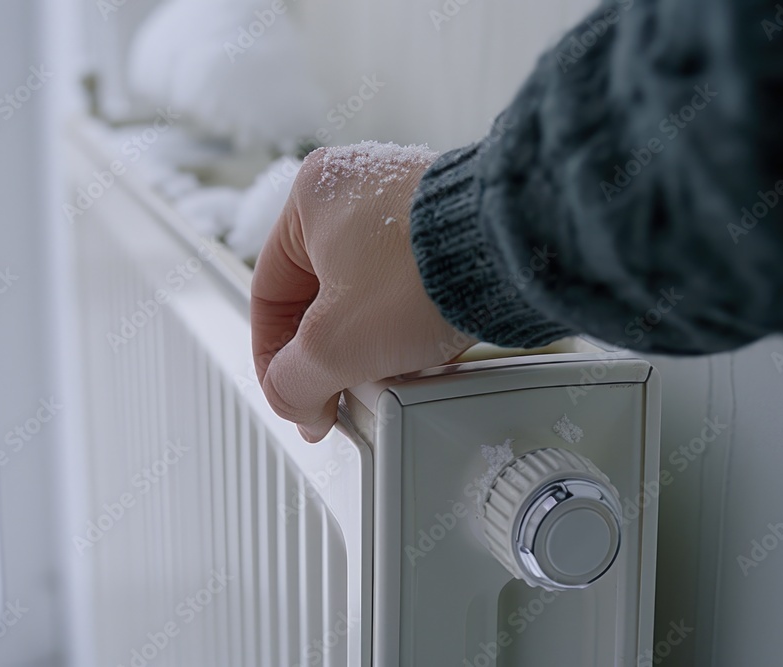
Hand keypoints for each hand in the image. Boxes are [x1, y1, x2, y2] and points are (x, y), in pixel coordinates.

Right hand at [251, 143, 475, 441]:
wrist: (514, 255)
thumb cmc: (425, 272)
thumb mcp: (334, 346)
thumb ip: (293, 382)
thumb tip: (292, 400)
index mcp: (310, 197)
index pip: (268, 293)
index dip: (273, 358)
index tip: (294, 395)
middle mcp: (356, 188)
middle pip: (319, 295)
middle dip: (329, 351)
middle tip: (340, 388)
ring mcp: (405, 201)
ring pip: (366, 293)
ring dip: (369, 340)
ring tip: (387, 368)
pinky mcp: (446, 223)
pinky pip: (408, 283)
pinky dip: (407, 320)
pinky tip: (421, 347)